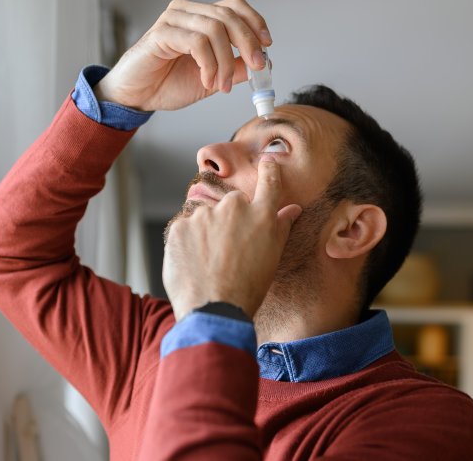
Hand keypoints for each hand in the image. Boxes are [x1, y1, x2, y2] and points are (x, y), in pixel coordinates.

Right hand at [94, 0, 271, 111]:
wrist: (138, 96)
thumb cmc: (168, 83)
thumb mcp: (213, 79)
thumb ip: (236, 68)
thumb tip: (264, 64)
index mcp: (200, 17)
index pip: (234, 6)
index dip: (254, 22)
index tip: (267, 45)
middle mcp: (187, 12)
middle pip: (228, 16)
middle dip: (248, 43)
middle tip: (257, 68)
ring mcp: (173, 20)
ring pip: (215, 29)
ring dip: (226, 62)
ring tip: (222, 85)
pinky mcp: (161, 34)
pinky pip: (197, 43)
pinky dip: (209, 65)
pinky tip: (207, 81)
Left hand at [162, 158, 301, 319]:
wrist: (214, 310)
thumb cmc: (249, 288)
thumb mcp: (273, 257)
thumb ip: (281, 226)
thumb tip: (292, 209)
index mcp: (261, 214)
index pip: (269, 181)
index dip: (269, 170)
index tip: (267, 163)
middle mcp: (234, 207)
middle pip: (231, 205)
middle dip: (229, 221)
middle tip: (229, 251)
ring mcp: (204, 215)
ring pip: (205, 218)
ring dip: (206, 233)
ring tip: (210, 263)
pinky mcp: (179, 227)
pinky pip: (185, 231)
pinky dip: (187, 244)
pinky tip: (194, 264)